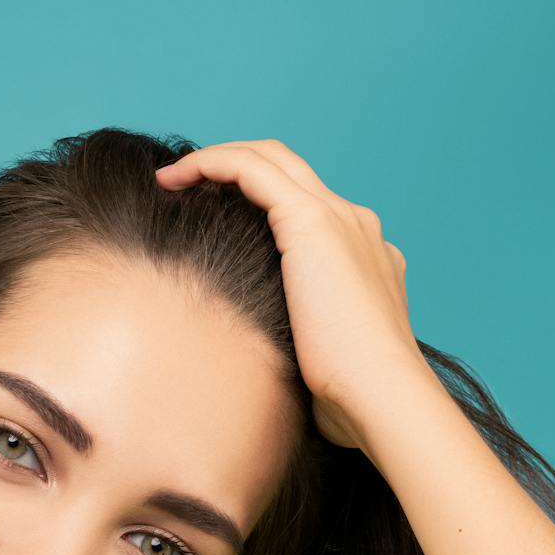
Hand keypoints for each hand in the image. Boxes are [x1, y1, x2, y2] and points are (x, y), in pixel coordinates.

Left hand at [154, 139, 430, 453]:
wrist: (382, 396)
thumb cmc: (353, 395)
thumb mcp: (325, 355)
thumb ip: (304, 336)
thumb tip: (274, 352)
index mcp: (362, 253)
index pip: (305, 203)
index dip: (257, 199)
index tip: (211, 216)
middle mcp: (354, 223)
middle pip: (288, 168)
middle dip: (234, 166)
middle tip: (185, 186)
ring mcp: (338, 217)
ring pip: (270, 158)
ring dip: (216, 159)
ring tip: (172, 180)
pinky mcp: (312, 221)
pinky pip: (251, 169)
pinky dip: (211, 163)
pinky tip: (175, 180)